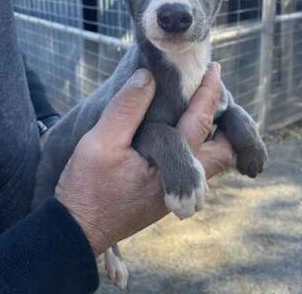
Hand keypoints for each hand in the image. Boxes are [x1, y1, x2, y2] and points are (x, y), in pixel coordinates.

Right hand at [55, 64, 232, 256]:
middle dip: (225, 123)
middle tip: (213, 95)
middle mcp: (183, 182)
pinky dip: (197, 147)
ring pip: (210, 163)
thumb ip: (126, 108)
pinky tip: (181, 134)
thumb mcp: (101, 142)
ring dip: (211, 136)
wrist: (76, 231)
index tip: (214, 70)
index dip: (209, 93)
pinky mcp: (166, 197)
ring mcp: (176, 192)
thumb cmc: (87, 187)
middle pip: (222, 152)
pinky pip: (195, 169)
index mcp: (171, 164)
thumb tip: (147, 77)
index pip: (200, 122)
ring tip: (201, 110)